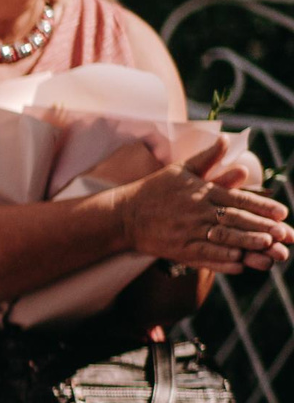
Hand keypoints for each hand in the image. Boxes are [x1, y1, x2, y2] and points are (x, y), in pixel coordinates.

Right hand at [113, 137, 291, 272]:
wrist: (124, 215)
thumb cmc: (155, 190)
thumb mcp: (180, 169)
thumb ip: (207, 157)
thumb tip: (226, 139)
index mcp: (202, 192)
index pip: (238, 199)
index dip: (262, 206)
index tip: (282, 213)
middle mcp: (197, 212)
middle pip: (235, 220)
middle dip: (261, 227)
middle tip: (283, 234)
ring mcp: (188, 232)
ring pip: (223, 239)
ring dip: (246, 244)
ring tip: (267, 247)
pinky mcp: (178, 250)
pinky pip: (204, 256)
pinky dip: (222, 260)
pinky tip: (239, 263)